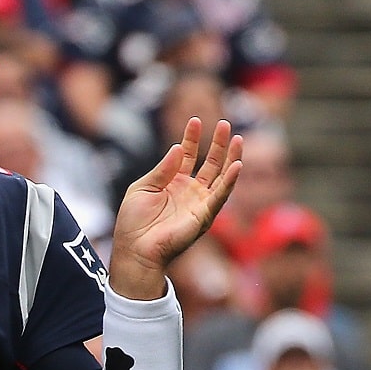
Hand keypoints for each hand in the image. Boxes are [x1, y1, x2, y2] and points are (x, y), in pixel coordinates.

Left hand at [109, 118, 241, 298]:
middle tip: (223, 123)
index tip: (195, 121)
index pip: (187, 155)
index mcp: (173, 182)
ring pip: (220, 177)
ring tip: (236, 138)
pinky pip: (221, 196)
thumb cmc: (133, 221)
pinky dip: (230, 182)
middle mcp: (189, 191)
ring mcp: (199, 203)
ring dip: (230, 158)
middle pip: (209, 162)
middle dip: (217, 143)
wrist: (134, 249)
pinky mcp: (204, 216)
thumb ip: (163, 169)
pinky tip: (237, 165)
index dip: (192, 138)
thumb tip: (179, 147)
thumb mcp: (143, 187)